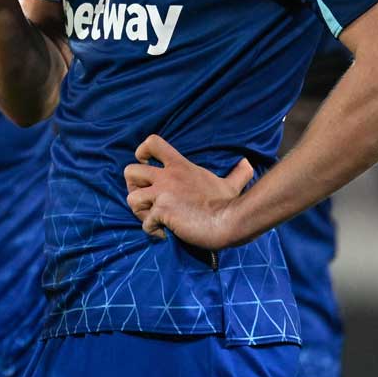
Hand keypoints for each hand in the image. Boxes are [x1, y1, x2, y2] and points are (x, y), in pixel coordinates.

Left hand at [123, 135, 252, 249]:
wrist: (229, 221)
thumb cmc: (229, 204)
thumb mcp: (231, 184)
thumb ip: (237, 173)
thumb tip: (248, 163)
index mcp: (180, 166)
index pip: (153, 143)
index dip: (142, 152)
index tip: (145, 163)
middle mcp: (168, 177)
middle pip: (129, 171)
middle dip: (132, 187)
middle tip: (145, 200)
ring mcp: (163, 194)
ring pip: (131, 198)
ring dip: (139, 212)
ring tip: (152, 219)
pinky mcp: (162, 212)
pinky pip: (144, 223)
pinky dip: (151, 231)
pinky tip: (164, 234)